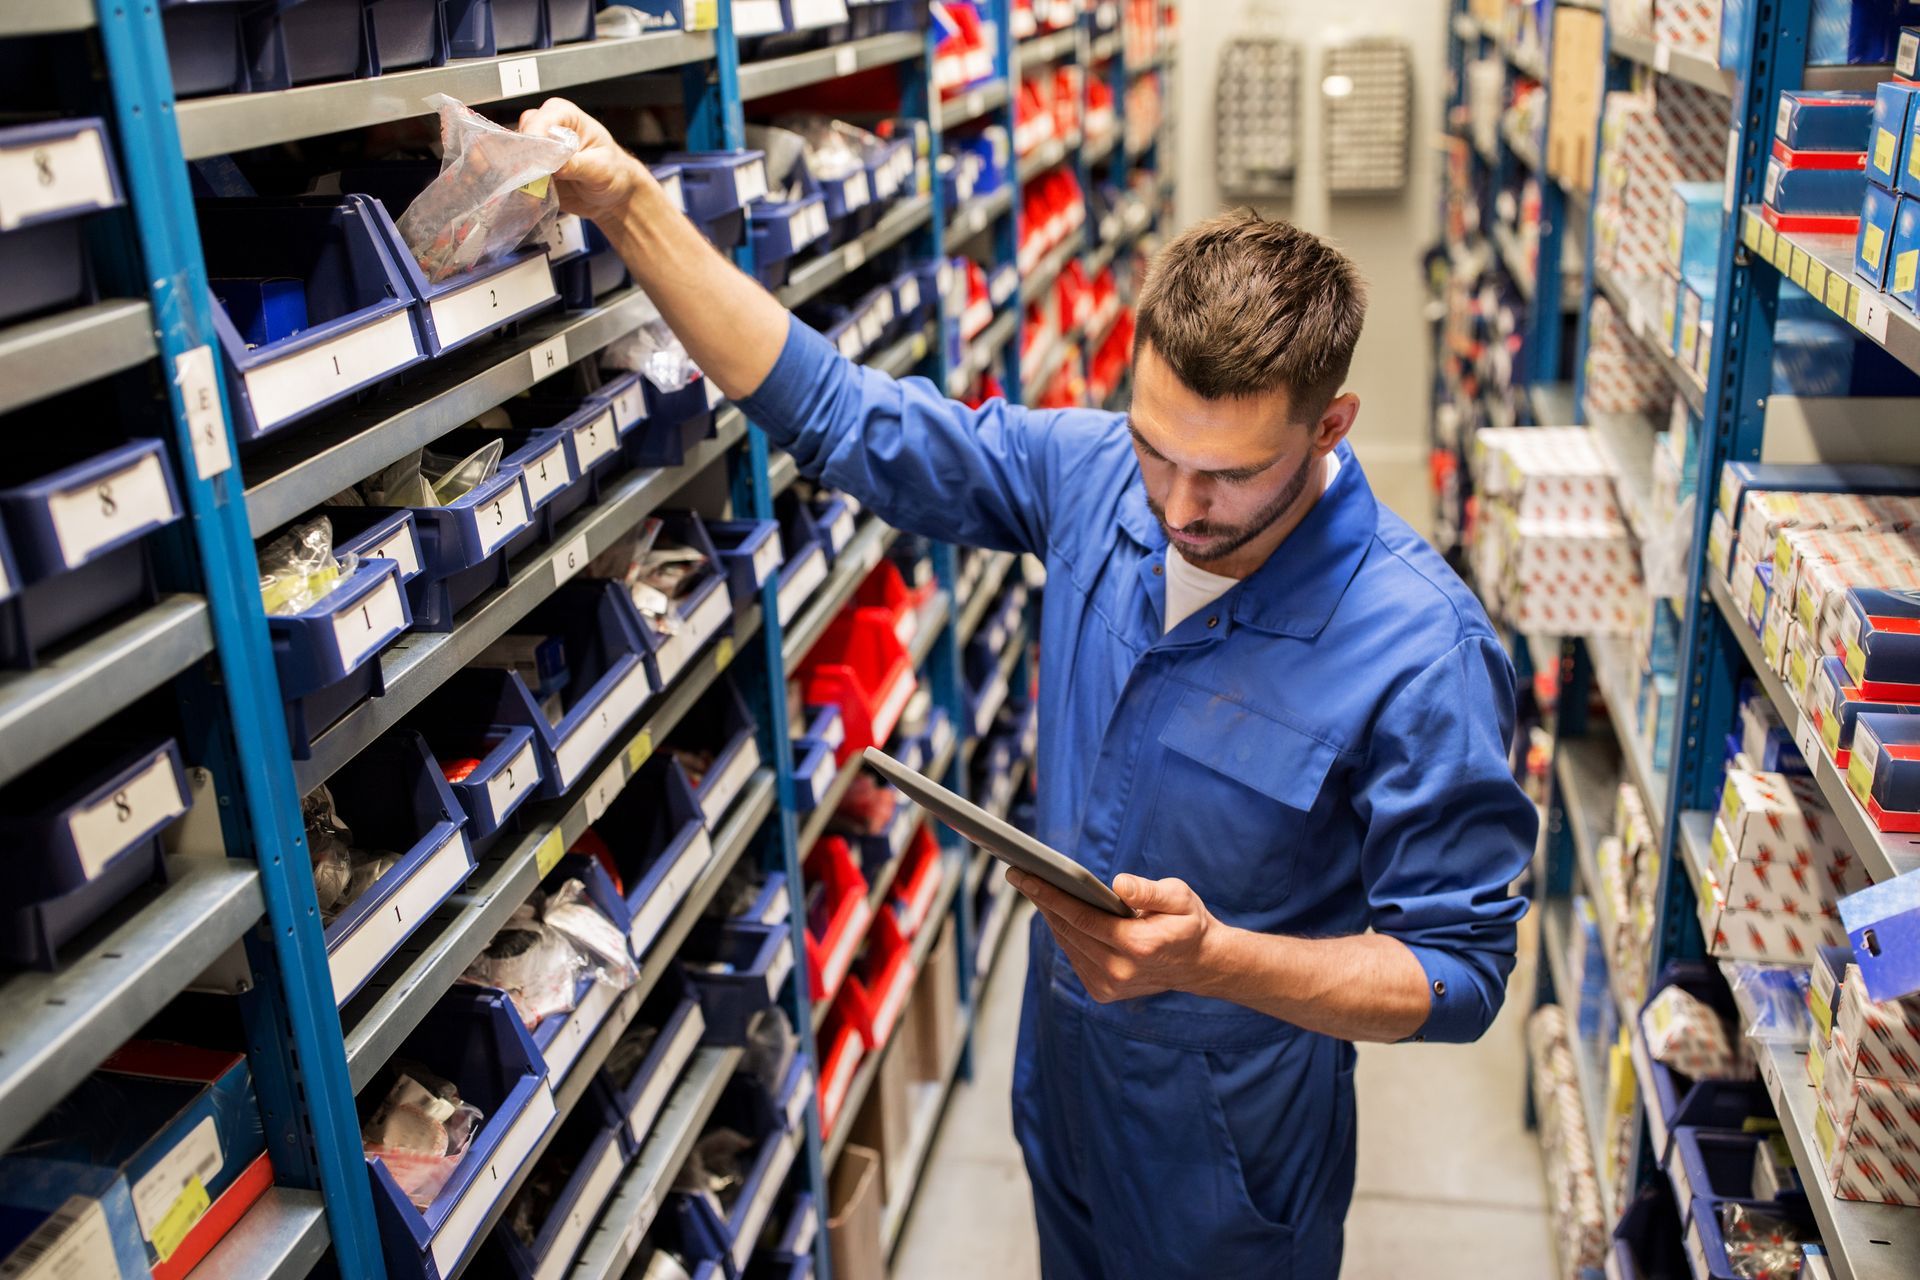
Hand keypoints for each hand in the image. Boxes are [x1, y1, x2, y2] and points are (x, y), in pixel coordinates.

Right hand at [516, 97, 654, 222]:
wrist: (615, 196)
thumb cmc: (614, 172)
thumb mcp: (601, 168)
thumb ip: (577, 165)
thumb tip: (555, 165)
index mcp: (565, 116)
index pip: (540, 121)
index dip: (535, 139)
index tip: (537, 161)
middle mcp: (547, 128)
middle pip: (522, 136)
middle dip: (525, 158)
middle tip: (534, 178)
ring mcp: (538, 150)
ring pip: (516, 157)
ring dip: (522, 175)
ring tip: (536, 190)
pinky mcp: (534, 171)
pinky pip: (519, 177)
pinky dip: (523, 188)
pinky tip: (533, 196)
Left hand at [1007, 869, 1222, 1002]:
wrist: (1199, 964)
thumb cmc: (1188, 923)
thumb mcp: (1180, 897)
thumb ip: (1149, 891)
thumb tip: (1118, 884)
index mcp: (1139, 947)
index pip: (1083, 918)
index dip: (1050, 896)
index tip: (1025, 876)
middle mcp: (1120, 972)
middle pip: (1068, 931)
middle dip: (1042, 901)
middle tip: (1021, 874)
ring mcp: (1109, 986)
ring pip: (1068, 944)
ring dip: (1051, 916)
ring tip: (1035, 888)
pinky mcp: (1103, 992)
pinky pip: (1074, 956)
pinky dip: (1065, 934)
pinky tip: (1057, 912)